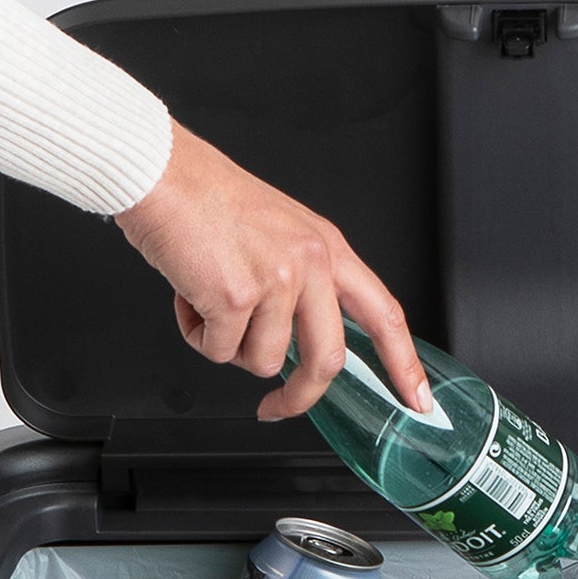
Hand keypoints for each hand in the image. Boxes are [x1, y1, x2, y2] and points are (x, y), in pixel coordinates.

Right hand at [115, 120, 431, 419]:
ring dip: (227, 345)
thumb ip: (301, 283)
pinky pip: (219, 351)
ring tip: (208, 299)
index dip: (404, 363)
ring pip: (261, 360)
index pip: (384, 314)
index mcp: (327, 247)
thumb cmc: (206, 198)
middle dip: (299, 395)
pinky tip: (189, 295)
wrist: (159, 171)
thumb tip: (297, 342)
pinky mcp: (235, 296)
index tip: (417, 399)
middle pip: (328, 359)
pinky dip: (196, 333)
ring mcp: (277, 280)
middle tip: (276, 407)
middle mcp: (311, 262)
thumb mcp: (278, 233)